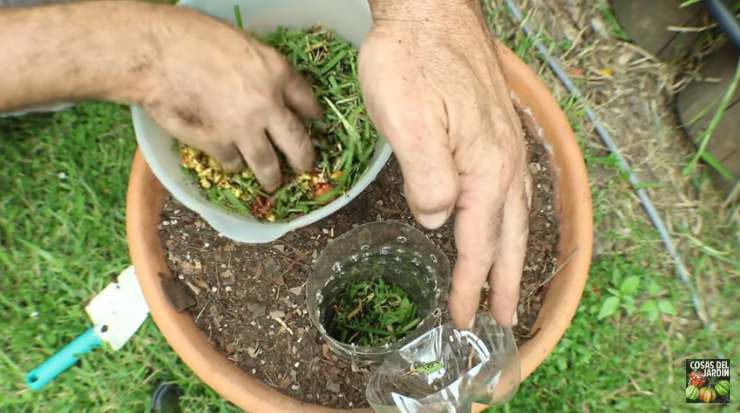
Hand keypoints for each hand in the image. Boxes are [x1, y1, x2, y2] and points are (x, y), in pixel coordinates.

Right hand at [0, 2, 319, 191]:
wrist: (156, 54)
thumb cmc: (193, 37)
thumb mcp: (241, 43)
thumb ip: (262, 68)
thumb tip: (269, 86)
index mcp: (277, 72)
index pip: (307, 101)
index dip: (313, 115)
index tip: (315, 121)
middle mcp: (268, 105)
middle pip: (298, 144)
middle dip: (303, 160)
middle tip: (304, 167)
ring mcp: (244, 130)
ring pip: (267, 165)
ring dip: (271, 177)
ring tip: (272, 182)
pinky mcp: (217, 144)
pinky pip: (232, 163)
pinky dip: (233, 164)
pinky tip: (231, 162)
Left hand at [360, 0, 530, 327]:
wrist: (428, 9)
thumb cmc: (412, 62)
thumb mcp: (408, 124)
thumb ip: (428, 180)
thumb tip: (435, 219)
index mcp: (484, 168)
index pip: (478, 243)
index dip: (470, 285)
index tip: (463, 318)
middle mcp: (504, 162)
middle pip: (509, 237)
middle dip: (505, 282)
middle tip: (504, 320)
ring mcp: (505, 145)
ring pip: (515, 214)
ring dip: (513, 254)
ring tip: (510, 283)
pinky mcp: (496, 129)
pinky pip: (512, 188)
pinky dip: (511, 218)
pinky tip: (504, 220)